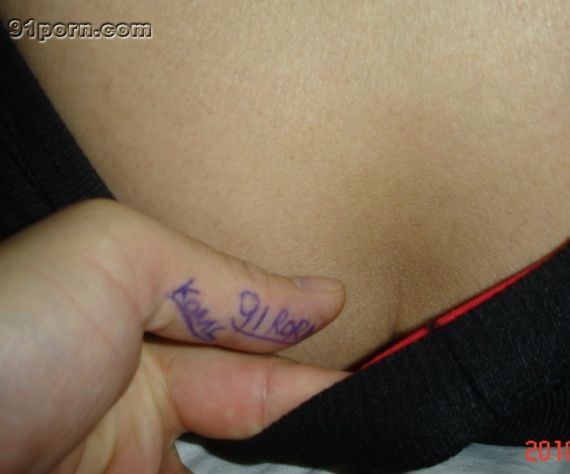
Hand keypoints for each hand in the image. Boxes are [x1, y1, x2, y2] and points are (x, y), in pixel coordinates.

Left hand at [0, 199, 347, 472]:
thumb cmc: (5, 335)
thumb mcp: (119, 262)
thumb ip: (226, 280)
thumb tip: (328, 296)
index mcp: (138, 336)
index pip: (253, 359)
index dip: (316, 376)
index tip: (380, 389)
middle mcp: (134, 410)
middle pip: (250, 427)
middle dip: (311, 430)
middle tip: (375, 438)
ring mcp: (124, 467)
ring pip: (226, 471)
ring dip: (279, 465)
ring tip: (351, 452)